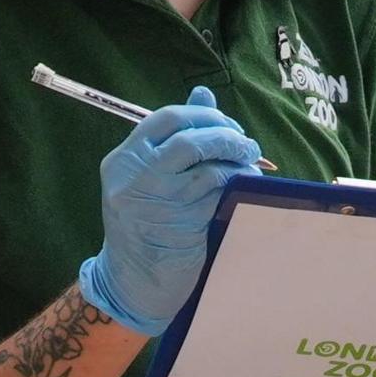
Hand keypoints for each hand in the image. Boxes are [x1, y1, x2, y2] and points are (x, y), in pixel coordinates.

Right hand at [78, 87, 262, 336]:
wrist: (134, 283)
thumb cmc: (146, 228)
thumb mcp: (148, 179)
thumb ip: (174, 139)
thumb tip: (204, 93)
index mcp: (124, 160)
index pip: (166, 119)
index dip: (202, 114)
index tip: (224, 124)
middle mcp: (136, 176)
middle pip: (188, 137)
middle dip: (224, 133)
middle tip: (244, 141)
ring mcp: (158, 200)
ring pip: (206, 163)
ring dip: (237, 156)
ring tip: (251, 160)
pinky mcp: (182, 223)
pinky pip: (218, 191)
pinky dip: (238, 181)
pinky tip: (248, 182)